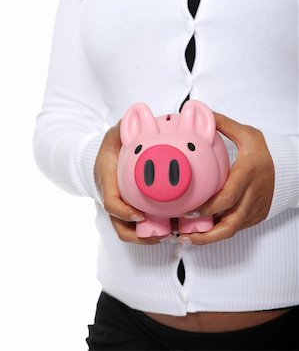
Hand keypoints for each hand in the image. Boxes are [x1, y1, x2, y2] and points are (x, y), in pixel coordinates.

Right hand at [94, 120, 170, 244]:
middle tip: (165, 232)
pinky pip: (135, 227)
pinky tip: (171, 225)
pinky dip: (150, 231)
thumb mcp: (114, 133)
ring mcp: (118, 205)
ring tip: (171, 234)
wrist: (101, 156)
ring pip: (127, 231)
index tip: (140, 216)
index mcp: (106, 179)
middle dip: (140, 235)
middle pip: (120, 225)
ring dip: (147, 237)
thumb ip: (126, 127)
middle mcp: (110, 196)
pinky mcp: (126, 209)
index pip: (110, 201)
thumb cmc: (111, 145)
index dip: (123, 212)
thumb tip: (143, 114)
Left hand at [180, 112, 274, 244]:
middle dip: (205, 231)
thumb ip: (223, 124)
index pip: (226, 198)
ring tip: (190, 238)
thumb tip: (200, 112)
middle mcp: (253, 195)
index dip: (207, 207)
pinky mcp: (258, 215)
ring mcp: (256, 208)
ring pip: (232, 229)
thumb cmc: (266, 150)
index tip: (189, 210)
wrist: (291, 166)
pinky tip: (205, 229)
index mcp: (248, 174)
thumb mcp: (246, 134)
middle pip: (229, 222)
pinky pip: (237, 227)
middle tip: (184, 231)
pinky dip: (221, 229)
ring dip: (211, 236)